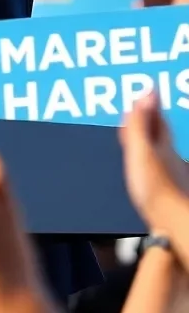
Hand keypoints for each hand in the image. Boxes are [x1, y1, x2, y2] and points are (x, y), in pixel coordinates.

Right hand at [119, 92, 188, 234]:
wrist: (172, 222)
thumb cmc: (155, 189)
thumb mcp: (140, 151)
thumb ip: (140, 124)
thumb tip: (147, 93)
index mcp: (161, 145)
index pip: (156, 119)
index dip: (150, 105)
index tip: (147, 91)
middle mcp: (168, 157)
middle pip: (160, 133)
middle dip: (151, 119)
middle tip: (144, 107)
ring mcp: (170, 174)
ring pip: (160, 149)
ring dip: (150, 139)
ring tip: (141, 134)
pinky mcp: (167, 190)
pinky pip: (157, 166)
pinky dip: (150, 159)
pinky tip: (149, 167)